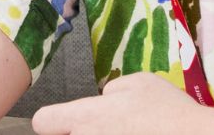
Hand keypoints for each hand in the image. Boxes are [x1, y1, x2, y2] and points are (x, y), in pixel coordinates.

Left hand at [28, 74, 213, 134]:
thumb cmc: (169, 112)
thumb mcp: (141, 82)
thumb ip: (113, 89)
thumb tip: (105, 97)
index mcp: (86, 117)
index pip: (44, 122)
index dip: (55, 120)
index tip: (68, 122)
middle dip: (83, 134)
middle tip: (111, 130)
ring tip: (130, 134)